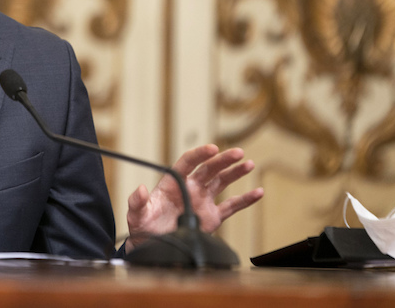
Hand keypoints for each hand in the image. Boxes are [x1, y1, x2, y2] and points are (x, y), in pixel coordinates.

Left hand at [124, 144, 262, 252]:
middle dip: (222, 160)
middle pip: (208, 169)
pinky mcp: (212, 217)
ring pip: (221, 182)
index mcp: (173, 183)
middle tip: (237, 153)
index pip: (188, 163)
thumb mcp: (136, 213)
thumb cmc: (143, 226)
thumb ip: (137, 201)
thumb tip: (141, 189)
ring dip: (235, 173)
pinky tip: (258, 192)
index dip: (199, 154)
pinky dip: (245, 200)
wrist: (152, 245)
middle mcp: (190, 188)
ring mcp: (202, 201)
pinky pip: (231, 206)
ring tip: (248, 164)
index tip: (212, 149)